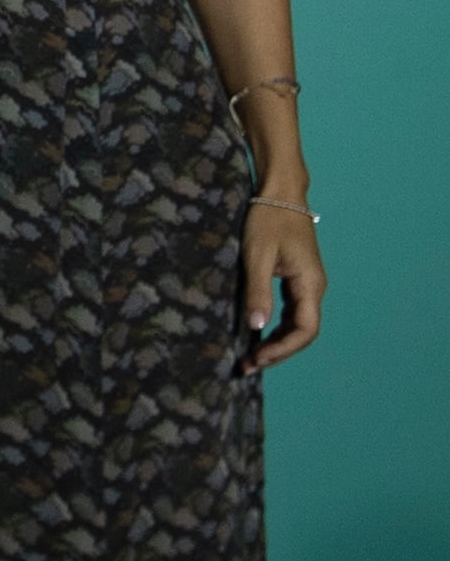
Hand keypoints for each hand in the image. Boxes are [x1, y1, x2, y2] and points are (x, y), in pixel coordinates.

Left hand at [243, 196, 325, 369]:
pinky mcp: (295, 279)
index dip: (282, 349)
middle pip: (302, 332)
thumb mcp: (257, 256)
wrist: (280, 194)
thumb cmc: (268, 220)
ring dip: (275, 342)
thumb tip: (256, 326)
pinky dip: (275, 327)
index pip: (305, 329)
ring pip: (296, 324)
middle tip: (246, 366)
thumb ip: (258, 291)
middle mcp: (314, 287)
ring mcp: (306, 284)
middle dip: (277, 351)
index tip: (257, 359)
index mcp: (310, 283)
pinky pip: (290, 312)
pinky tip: (255, 334)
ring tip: (249, 357)